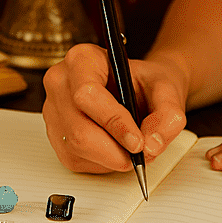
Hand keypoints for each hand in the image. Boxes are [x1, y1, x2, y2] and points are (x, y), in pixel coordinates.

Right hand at [42, 43, 187, 173]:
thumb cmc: (147, 83)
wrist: (141, 88)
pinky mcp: (55, 134)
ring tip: (132, 149)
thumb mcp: (167, 90)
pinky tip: (116, 149)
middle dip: (114, 151)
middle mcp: (61, 82)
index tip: (137, 141)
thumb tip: (151, 144)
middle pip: (78, 130)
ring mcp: (53, 109)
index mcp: (83, 59)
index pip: (88, 94)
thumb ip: (168, 115)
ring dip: (110, 159)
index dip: (113, 122)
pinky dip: (102, 164)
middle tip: (140, 154)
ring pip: (75, 149)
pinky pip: (75, 160)